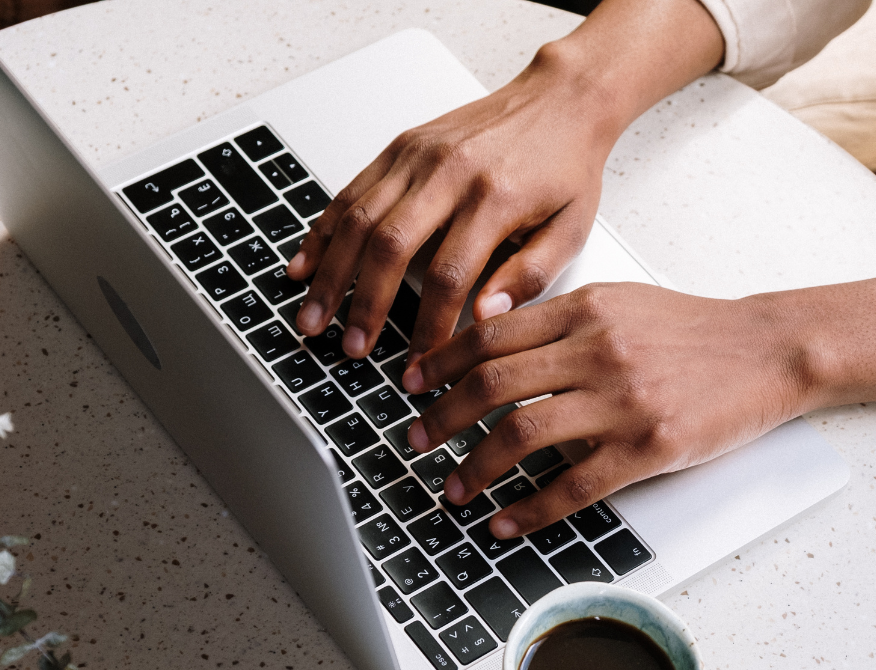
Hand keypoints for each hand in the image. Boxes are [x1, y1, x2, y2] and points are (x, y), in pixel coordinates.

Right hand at [285, 0, 724, 361]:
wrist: (562, 98)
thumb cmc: (567, 167)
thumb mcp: (570, 229)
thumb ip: (529, 276)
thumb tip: (484, 317)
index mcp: (495, 198)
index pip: (449, 277)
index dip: (427, 328)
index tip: (419, 365)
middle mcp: (450, 172)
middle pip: (390, 245)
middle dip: (363, 304)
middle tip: (348, 347)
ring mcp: (419, 155)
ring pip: (358, 217)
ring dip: (330, 273)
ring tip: (312, 316)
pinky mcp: (402, 146)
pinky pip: (351, 190)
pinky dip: (323, 229)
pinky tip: (305, 262)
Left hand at [402, 282, 815, 537]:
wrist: (767, 350)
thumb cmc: (692, 331)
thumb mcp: (622, 302)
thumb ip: (560, 319)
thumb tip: (493, 342)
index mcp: (585, 309)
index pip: (491, 333)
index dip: (441, 361)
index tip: (412, 383)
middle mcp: (598, 350)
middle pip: (493, 383)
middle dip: (441, 416)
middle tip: (415, 438)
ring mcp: (623, 400)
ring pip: (522, 434)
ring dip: (475, 467)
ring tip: (453, 487)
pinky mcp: (648, 447)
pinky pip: (572, 486)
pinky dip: (529, 509)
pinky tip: (505, 521)